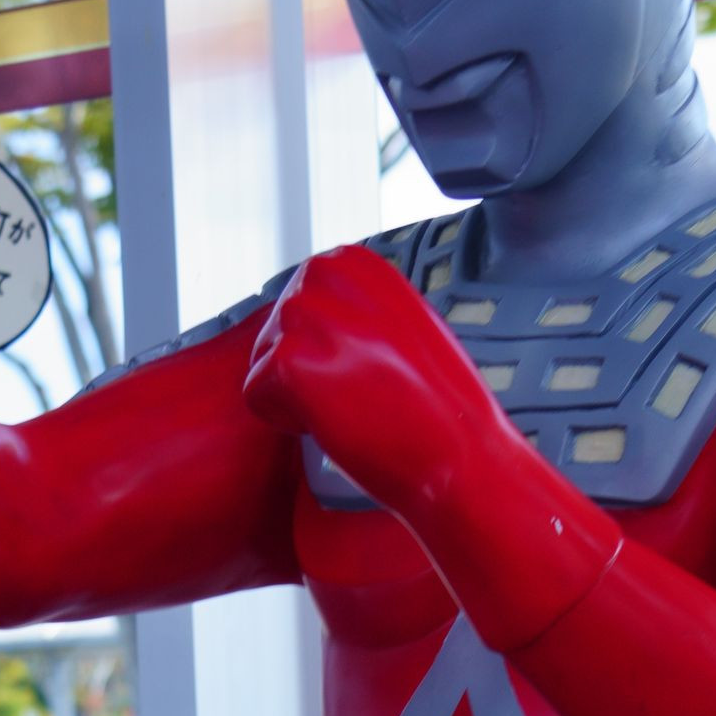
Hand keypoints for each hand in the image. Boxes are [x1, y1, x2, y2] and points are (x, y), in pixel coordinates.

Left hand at [241, 244, 488, 511]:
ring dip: (297, 395)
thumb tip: (311, 313)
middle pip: (275, 331)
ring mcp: (306, 314)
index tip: (368, 368)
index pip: (296, 303)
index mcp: (354, 262)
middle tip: (360, 392)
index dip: (325, 349)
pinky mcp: (289, 360)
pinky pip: (256, 394)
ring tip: (353, 404)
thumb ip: (355, 308)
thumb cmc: (436, 404)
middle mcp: (327, 273)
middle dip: (305, 369)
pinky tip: (335, 421)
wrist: (459, 454)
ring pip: (265, 361)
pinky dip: (287, 420)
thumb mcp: (400, 322)